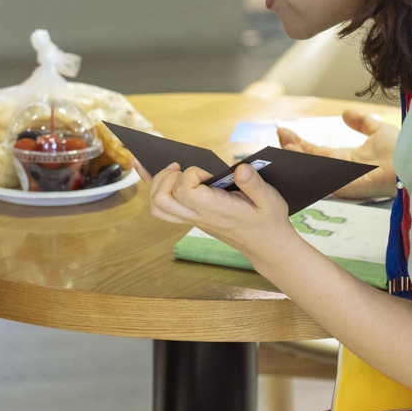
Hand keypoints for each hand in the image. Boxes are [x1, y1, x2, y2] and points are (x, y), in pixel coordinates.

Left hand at [132, 156, 300, 263]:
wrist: (266, 246)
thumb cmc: (268, 220)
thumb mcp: (271, 200)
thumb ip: (254, 184)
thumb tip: (239, 167)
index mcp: (217, 211)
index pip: (185, 192)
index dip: (190, 175)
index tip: (207, 172)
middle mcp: (199, 217)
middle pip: (161, 200)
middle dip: (166, 178)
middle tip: (182, 167)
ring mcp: (192, 219)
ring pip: (156, 207)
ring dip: (156, 183)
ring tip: (172, 167)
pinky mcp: (191, 218)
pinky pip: (161, 207)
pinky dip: (148, 183)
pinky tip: (139, 164)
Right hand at [277, 107, 396, 198]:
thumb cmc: (402, 150)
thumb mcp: (378, 131)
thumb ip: (362, 122)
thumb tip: (345, 113)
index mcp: (347, 160)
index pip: (317, 152)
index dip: (301, 143)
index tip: (286, 131)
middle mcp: (340, 171)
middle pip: (308, 160)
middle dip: (292, 148)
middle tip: (280, 134)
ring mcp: (339, 180)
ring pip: (309, 169)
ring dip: (294, 156)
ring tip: (283, 142)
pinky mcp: (341, 187)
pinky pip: (317, 177)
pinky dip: (303, 166)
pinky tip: (293, 153)